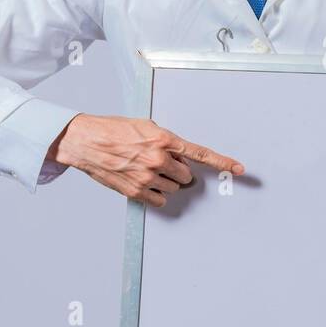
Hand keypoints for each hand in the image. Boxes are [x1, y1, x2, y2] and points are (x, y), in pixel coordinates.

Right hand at [47, 113, 243, 207]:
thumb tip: (181, 155)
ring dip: (165, 181)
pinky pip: (159, 200)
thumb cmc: (112, 130)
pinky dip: (155, 194)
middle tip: (161, 163)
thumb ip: (167, 140)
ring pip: (173, 188)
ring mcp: (146, 177)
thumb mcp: (145, 126)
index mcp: (163, 140)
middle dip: (178, 171)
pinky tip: (143, 182)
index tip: (240, 168)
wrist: (85, 141)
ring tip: (145, 169)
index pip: (200, 153)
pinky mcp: (135, 191)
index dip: (222, 162)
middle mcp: (157, 159)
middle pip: (186, 175)